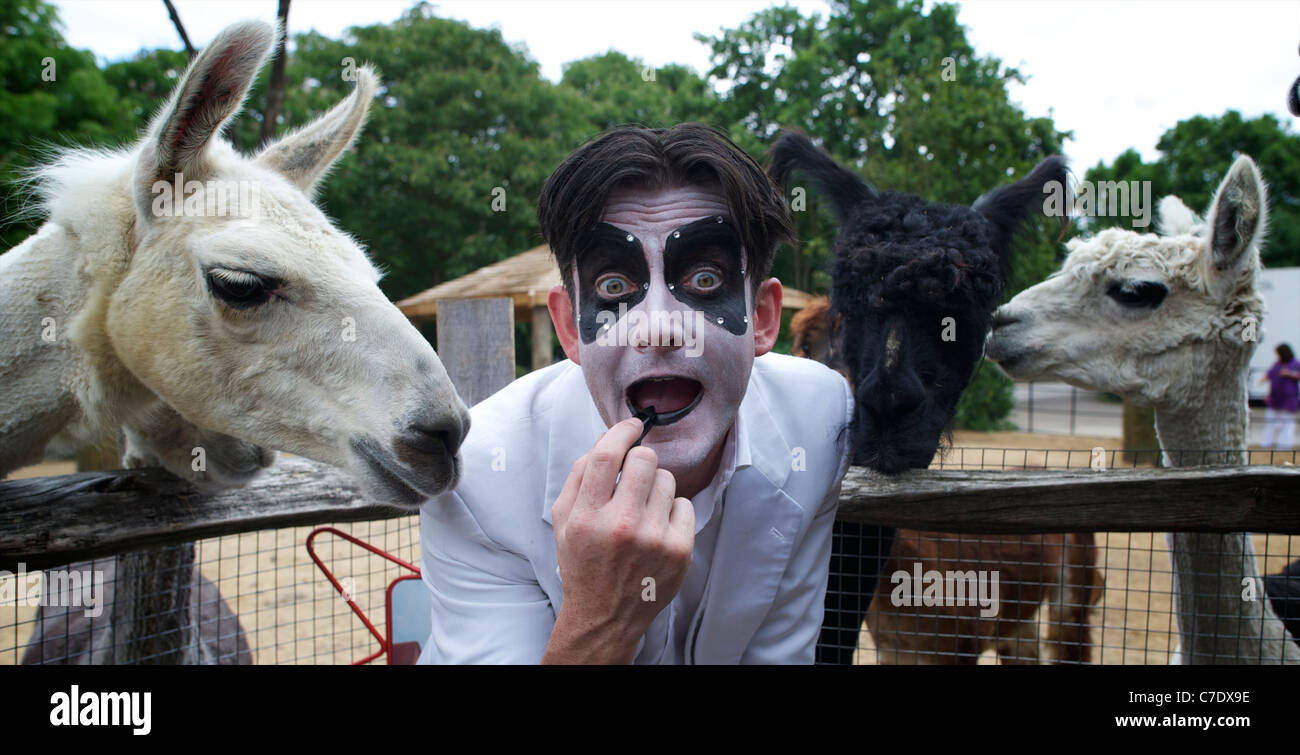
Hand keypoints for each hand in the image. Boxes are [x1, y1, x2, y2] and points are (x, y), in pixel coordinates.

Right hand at [543, 417, 694, 663]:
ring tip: (642, 512)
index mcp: (586, 517)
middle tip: (633, 478)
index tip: (632, 426)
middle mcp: (621, 526)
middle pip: (644, 460)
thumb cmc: (584, 562)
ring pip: (667, 480)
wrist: (606, 615)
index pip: (607, 455)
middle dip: (639, 461)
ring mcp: (654, 539)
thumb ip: (579, 477)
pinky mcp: (680, 551)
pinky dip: (672, 511)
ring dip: (655, 488)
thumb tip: (609, 439)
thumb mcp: (564, 521)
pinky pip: (685, 504)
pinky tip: (657, 530)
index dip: (622, 431)